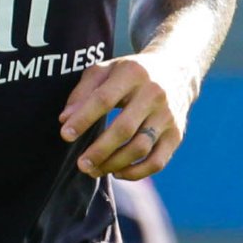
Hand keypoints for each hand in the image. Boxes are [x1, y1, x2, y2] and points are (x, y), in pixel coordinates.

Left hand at [58, 55, 192, 180]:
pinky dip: (136, 173)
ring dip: (114, 164)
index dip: (83, 119)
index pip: (104, 99)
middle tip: (81, 164)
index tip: (65, 135)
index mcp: (133, 73)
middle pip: (124, 129)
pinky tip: (118, 172)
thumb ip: (83, 92)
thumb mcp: (106, 70)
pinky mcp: (176, 134)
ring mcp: (167, 115)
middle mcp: (154, 93)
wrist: (177, 70)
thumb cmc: (130, 73)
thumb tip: (65, 119)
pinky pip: (157, 161)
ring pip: (140, 148)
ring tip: (94, 170)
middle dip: (99, 150)